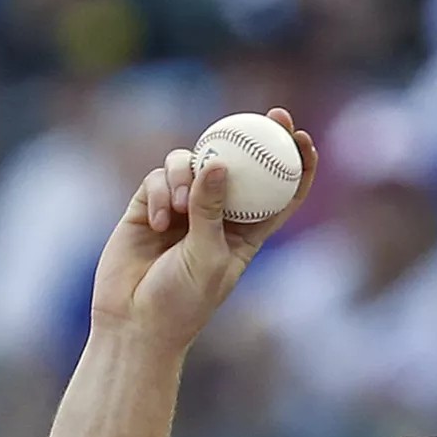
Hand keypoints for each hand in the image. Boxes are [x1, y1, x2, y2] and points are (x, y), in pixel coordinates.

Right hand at [88, 106, 318, 352]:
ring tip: (180, 206)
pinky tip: (156, 221)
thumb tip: (217, 163)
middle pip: (242, 164)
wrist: (134, 321)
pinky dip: (160, 192)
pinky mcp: (149, 203)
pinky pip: (158, 177)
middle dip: (256, 135)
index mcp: (248, 232)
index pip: (281, 192)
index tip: (303, 138)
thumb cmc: (182, 300)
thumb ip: (211, 210)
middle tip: (270, 115)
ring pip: (194, 163)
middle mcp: (218, 214)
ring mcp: (184, 206)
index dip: (297, 163)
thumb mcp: (207, 256)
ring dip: (188, 175)